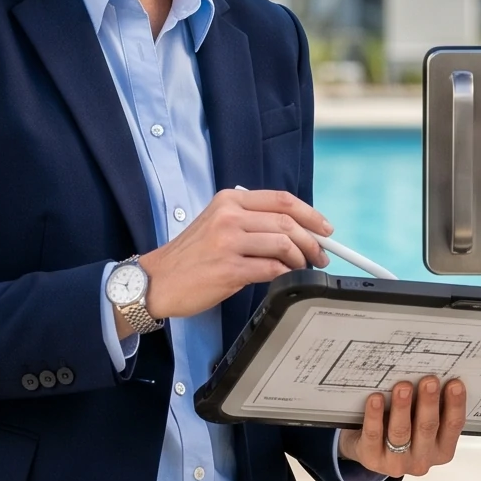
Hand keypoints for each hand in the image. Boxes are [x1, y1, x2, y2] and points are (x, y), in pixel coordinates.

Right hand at [139, 188, 330, 324]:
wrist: (156, 280)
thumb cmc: (190, 256)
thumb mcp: (216, 223)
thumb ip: (250, 220)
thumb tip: (294, 230)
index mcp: (229, 201)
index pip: (281, 200)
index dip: (310, 214)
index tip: (325, 228)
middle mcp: (229, 217)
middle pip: (287, 222)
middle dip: (312, 240)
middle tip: (322, 255)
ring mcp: (228, 242)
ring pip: (284, 244)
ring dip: (302, 258)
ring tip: (305, 267)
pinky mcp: (229, 269)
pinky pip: (272, 268)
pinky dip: (286, 273)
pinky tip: (287, 277)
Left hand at [337, 375, 468, 477]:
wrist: (369, 450)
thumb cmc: (403, 428)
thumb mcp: (421, 421)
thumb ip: (430, 406)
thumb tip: (434, 376)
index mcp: (442, 449)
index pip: (453, 426)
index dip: (455, 405)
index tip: (455, 384)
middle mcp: (422, 459)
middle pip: (427, 428)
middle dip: (429, 403)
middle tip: (429, 381)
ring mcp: (397, 462)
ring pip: (401, 432)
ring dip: (402, 408)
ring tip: (403, 387)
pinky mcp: (372, 458)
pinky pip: (374, 435)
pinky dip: (375, 416)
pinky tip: (375, 399)